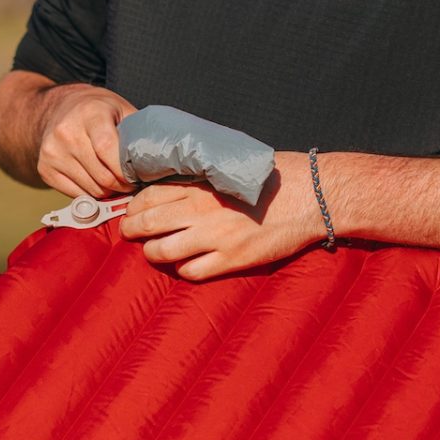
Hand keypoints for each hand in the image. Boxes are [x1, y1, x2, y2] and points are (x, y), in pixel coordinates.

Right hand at [36, 83, 136, 197]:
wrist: (57, 109)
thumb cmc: (95, 110)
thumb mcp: (120, 108)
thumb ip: (137, 130)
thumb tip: (160, 156)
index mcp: (89, 113)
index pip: (108, 149)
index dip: (126, 170)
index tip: (137, 176)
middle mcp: (66, 132)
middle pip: (101, 175)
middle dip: (122, 185)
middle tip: (131, 184)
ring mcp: (52, 152)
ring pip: (90, 189)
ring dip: (108, 192)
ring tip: (116, 182)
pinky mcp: (45, 169)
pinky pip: (76, 195)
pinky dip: (91, 194)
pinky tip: (98, 183)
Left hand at [119, 152, 325, 279]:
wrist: (309, 195)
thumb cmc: (273, 177)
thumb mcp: (230, 168)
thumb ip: (202, 176)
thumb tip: (175, 184)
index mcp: (200, 184)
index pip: (149, 196)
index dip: (134, 206)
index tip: (132, 211)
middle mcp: (201, 210)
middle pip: (147, 225)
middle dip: (132, 231)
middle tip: (130, 234)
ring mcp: (215, 237)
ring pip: (163, 252)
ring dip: (152, 254)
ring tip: (153, 252)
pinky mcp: (232, 258)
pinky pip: (193, 272)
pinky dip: (184, 270)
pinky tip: (187, 264)